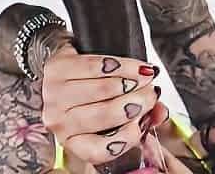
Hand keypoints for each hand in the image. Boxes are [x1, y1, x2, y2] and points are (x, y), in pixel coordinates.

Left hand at [41, 44, 167, 164]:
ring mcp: (54, 94)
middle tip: (151, 93)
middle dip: (136, 102)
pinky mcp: (56, 68)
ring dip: (130, 81)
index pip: (98, 149)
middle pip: (104, 115)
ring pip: (100, 89)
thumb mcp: (109, 112)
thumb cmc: (84, 95)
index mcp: (72, 140)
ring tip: (145, 77)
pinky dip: (119, 65)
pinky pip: (93, 66)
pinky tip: (131, 65)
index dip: (126, 137)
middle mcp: (59, 121)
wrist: (60, 68)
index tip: (143, 122)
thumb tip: (160, 112)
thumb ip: (138, 117)